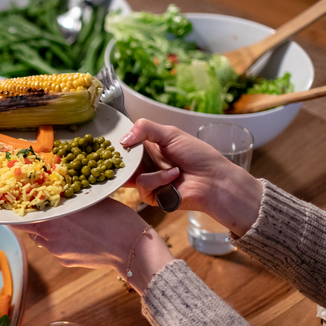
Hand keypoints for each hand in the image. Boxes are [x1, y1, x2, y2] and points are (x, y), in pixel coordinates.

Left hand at [13, 199, 173, 293]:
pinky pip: (55, 248)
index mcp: (52, 219)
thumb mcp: (89, 201)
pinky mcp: (65, 261)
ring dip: (47, 230)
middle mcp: (49, 237)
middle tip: (37, 210)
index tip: (6, 206)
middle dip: (32, 219)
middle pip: (29, 228)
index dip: (12, 211)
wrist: (131, 249)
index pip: (19, 217)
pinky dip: (60, 241)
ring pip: (42, 238)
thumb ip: (68, 199)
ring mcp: (56, 252)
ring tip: (65, 223)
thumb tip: (57, 191)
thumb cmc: (115, 219)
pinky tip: (78, 236)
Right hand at [121, 119, 261, 235]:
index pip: (125, 143)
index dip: (118, 142)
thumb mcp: (171, 134)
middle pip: (122, 161)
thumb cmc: (198, 155)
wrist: (213, 180)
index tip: (111, 140)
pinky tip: (174, 176)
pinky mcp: (151, 196)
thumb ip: (145, 129)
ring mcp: (147, 180)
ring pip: (128, 174)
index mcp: (149, 147)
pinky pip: (142, 186)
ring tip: (173, 168)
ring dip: (149, 169)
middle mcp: (145, 164)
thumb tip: (122, 139)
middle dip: (123, 158)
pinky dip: (158, 180)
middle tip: (125, 154)